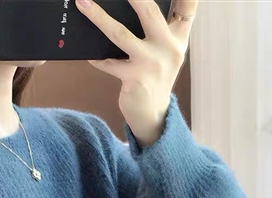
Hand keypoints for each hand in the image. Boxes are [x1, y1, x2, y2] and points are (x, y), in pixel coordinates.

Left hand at [76, 0, 197, 145]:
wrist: (153, 114)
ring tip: (83, 4)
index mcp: (179, 37)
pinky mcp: (134, 79)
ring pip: (120, 35)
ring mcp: (151, 63)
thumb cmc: (155, 78)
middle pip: (150, 12)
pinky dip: (97, 58)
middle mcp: (168, 48)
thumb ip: (161, 30)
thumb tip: (136, 6)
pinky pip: (109, 63)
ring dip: (98, 18)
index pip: (187, 6)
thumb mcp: (167, 53)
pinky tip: (88, 53)